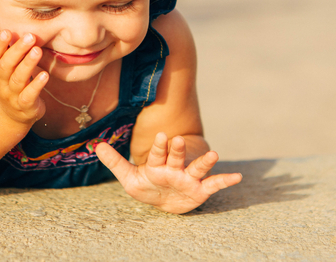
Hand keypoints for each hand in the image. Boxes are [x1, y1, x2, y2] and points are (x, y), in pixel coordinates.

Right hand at [0, 30, 47, 124]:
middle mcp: (1, 83)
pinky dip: (36, 85)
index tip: (6, 31)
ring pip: (18, 79)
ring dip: (28, 64)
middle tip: (30, 37)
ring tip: (37, 51)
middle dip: (17, 50)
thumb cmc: (7, 84)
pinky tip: (45, 75)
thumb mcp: (0, 69)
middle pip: (6, 66)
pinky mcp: (25, 106)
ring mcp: (12, 95)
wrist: (6, 117)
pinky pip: (29, 95)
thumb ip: (2, 52)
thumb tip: (3, 31)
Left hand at [95, 132, 242, 213]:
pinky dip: (225, 181)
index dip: (159, 146)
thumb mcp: (130, 177)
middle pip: (176, 156)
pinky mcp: (200, 190)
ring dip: (205, 162)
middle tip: (177, 140)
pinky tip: (237, 177)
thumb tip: (97, 146)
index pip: (158, 153)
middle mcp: (175, 168)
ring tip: (214, 154)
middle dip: (177, 149)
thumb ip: (116, 162)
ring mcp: (189, 178)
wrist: (164, 201)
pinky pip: (214, 185)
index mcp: (158, 164)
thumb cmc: (148, 186)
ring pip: (197, 167)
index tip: (161, 135)